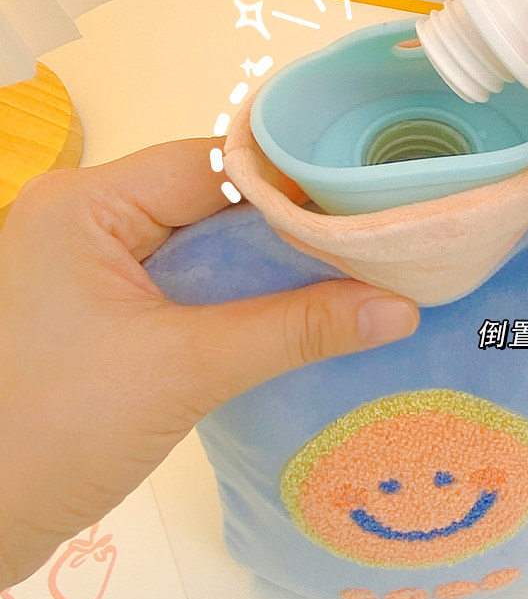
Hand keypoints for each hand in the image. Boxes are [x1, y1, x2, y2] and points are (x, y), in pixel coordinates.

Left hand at [0, 138, 418, 589]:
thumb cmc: (55, 434)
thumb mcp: (184, 371)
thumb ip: (294, 330)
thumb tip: (401, 307)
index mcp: (86, 203)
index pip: (211, 164)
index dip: (294, 184)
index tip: (371, 207)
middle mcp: (87, 215)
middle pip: (212, 199)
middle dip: (291, 226)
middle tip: (375, 244)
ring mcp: (94, 261)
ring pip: (205, 242)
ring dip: (270, 264)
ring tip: (354, 274)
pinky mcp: (106, 304)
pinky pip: (189, 280)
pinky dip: (241, 293)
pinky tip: (298, 308)